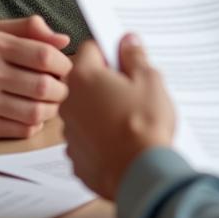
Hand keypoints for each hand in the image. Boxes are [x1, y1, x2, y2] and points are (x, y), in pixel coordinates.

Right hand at [0, 16, 70, 139]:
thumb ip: (29, 28)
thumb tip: (63, 40)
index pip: (43, 55)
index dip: (63, 63)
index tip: (65, 67)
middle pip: (43, 86)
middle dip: (62, 88)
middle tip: (63, 87)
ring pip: (35, 112)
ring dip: (53, 109)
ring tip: (52, 102)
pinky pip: (21, 130)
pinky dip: (35, 124)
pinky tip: (33, 115)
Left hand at [61, 34, 175, 200]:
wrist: (141, 175)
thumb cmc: (145, 126)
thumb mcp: (149, 80)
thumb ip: (134, 57)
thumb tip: (127, 42)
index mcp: (84, 77)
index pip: (90, 48)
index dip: (111, 51)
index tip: (126, 61)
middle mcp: (69, 103)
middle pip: (86, 80)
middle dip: (106, 81)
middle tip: (133, 91)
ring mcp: (70, 133)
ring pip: (85, 110)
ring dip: (101, 109)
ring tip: (130, 119)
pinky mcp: (76, 158)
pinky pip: (87, 138)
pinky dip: (100, 137)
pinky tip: (121, 141)